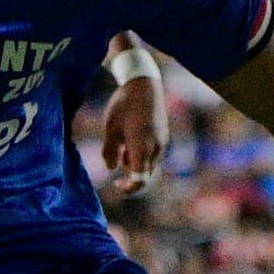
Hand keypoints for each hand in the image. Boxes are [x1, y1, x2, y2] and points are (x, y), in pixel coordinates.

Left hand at [98, 71, 166, 198]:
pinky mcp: (164, 136)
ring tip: (121, 145)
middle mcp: (156, 149)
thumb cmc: (123, 106)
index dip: (128, 188)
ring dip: (136, 163)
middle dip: (131, 175)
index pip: (139, 180)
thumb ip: (109, 152)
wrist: (144, 85)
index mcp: (142, 149)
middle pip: (145, 174)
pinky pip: (153, 154)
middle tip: (116, 169)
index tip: (116, 185)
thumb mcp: (110, 128)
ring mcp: (162, 143)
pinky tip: (131, 139)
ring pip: (149, 164)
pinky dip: (142, 154)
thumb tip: (112, 169)